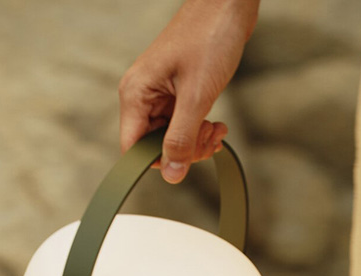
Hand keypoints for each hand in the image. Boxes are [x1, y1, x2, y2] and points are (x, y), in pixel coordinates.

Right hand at [119, 0, 258, 182]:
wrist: (227, 3)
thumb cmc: (209, 37)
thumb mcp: (197, 96)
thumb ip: (182, 138)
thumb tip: (172, 174)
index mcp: (136, 94)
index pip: (133, 149)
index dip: (159, 162)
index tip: (186, 159)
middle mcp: (142, 96)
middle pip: (154, 146)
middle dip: (184, 150)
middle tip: (209, 137)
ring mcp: (159, 94)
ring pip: (170, 138)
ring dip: (196, 141)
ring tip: (216, 129)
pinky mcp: (176, 92)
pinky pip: (182, 124)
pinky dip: (199, 130)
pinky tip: (216, 124)